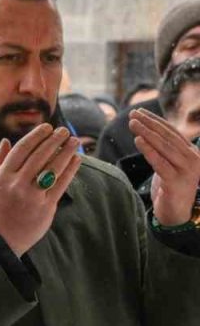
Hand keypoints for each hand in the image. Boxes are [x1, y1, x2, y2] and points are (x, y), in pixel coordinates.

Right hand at [0, 124, 80, 255]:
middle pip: (39, 156)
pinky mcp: (46, 206)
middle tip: (63, 130)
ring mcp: (32, 196)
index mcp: (2, 177)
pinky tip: (76, 159)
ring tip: (74, 141)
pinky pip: (61, 184)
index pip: (21, 150)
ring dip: (66, 152)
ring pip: (52, 168)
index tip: (46, 127)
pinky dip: (70, 170)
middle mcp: (17, 184)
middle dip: (53, 140)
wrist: (3, 239)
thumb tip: (5, 141)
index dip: (35, 136)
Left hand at [130, 109, 199, 225]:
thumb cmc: (171, 187)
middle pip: (168, 137)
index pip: (172, 132)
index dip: (155, 120)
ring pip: (164, 147)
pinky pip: (160, 163)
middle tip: (132, 114)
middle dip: (149, 124)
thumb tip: (148, 130)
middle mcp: (193, 159)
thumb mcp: (170, 164)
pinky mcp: (176, 182)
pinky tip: (138, 140)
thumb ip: (165, 149)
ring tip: (132, 124)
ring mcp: (186, 171)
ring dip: (147, 133)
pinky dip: (149, 150)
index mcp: (192, 152)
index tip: (140, 111)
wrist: (176, 213)